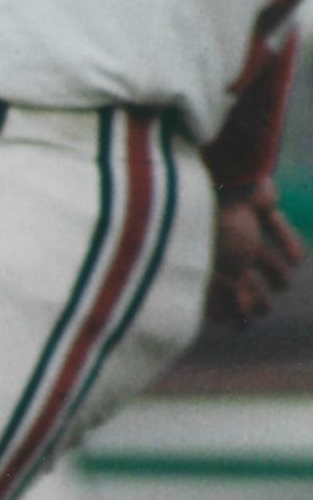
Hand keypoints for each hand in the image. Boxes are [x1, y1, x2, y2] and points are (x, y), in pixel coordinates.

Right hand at [207, 179, 304, 327]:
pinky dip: (288, 241)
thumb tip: (240, 322)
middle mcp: (218, 242)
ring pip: (259, 251)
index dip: (227, 310)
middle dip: (251, 294)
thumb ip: (234, 300)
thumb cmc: (217, 228)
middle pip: (238, 275)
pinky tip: (298, 260)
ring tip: (283, 283)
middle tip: (263, 311)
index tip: (241, 325)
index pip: (213, 291)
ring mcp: (238, 222)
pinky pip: (276, 224)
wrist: (226, 174)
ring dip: (273, 270)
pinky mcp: (257, 202)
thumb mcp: (224, 275)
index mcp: (201, 257)